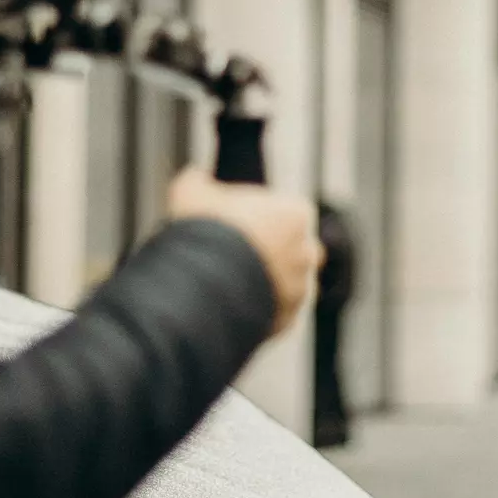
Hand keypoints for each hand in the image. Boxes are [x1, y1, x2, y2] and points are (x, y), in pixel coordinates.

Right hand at [167, 168, 320, 335]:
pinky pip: (275, 313)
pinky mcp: (287, 320)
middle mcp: (306, 251)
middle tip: (236, 254)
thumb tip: (193, 177)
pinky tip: (233, 306)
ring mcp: (299, 289)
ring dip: (266, 283)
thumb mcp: (191, 193)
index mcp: (294, 214)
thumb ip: (198, 182)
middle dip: (269, 252)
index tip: (236, 223)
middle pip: (292, 249)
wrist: (204, 286)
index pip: (287, 211)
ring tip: (232, 285)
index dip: (260, 216)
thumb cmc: (205, 233)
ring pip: (287, 284)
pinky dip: (259, 310)